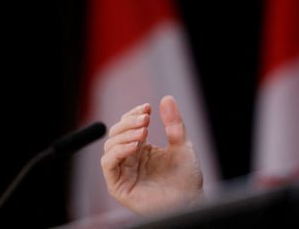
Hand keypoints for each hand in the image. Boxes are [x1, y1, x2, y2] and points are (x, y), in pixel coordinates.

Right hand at [101, 95, 202, 214]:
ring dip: (124, 135)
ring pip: (110, 146)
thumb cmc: (186, 177)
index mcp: (142, 148)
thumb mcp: (182, 144)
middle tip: (146, 118)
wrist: (189, 200)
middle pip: (116, 133)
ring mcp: (123, 172)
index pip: (128, 125)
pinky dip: (117, 151)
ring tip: (143, 130)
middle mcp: (130, 158)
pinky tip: (134, 145)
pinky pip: (108, 165)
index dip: (134, 114)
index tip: (147, 107)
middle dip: (129, 122)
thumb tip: (166, 98)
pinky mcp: (118, 185)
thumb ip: (173, 123)